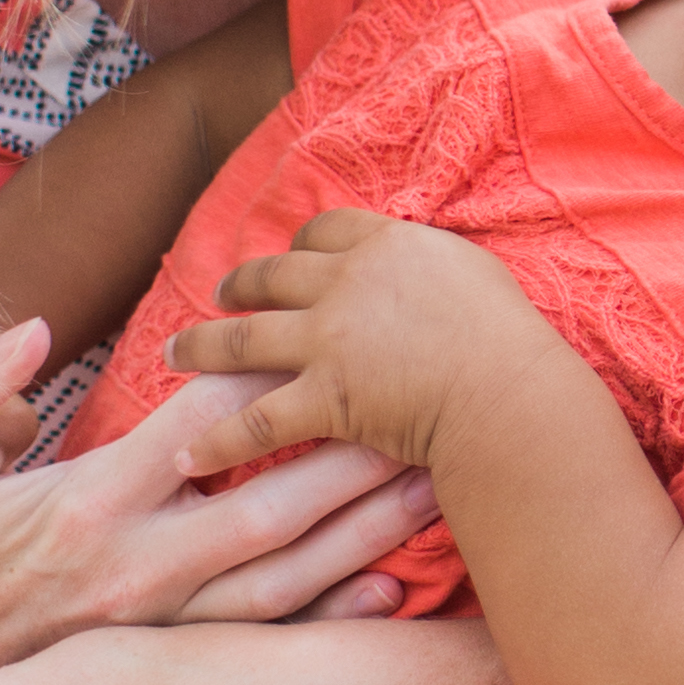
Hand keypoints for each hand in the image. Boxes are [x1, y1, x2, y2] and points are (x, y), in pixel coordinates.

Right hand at [0, 371, 436, 684]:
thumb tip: (28, 330)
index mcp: (85, 506)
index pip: (191, 428)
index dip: (259, 380)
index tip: (322, 338)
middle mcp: (134, 570)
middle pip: (264, 511)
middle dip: (348, 464)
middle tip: (422, 419)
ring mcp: (160, 626)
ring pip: (281, 582)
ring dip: (362, 535)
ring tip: (431, 490)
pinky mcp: (171, 663)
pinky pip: (268, 641)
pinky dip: (332, 617)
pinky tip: (394, 591)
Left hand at [165, 210, 554, 481]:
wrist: (511, 395)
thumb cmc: (511, 342)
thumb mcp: (475, 275)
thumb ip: (433, 268)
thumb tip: (421, 267)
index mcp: (387, 246)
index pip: (326, 230)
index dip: (299, 244)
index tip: (287, 257)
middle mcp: (346, 283)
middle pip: (272, 274)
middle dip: (239, 285)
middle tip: (218, 294)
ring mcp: (328, 340)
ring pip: (242, 339)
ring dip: (200, 348)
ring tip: (171, 355)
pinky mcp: (322, 398)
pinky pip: (255, 420)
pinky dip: (217, 441)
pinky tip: (189, 454)